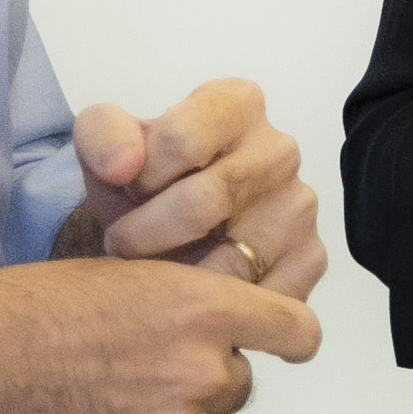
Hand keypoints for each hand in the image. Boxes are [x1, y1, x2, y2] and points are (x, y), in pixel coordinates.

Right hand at [0, 255, 317, 413]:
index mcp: (205, 307)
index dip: (290, 339)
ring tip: (103, 406)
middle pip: (237, 388)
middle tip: (142, 373)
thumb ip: (175, 299)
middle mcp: (203, 370)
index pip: (295, 331)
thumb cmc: (30, 308)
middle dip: (203, 383)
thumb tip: (197, 317)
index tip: (282, 344)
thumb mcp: (121, 270)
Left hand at [61, 79, 329, 305]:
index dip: (140, 177)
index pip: (183, 139)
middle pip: (205, 203)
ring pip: (230, 262)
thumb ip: (103, 135)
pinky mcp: (310, 258)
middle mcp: (281, 150)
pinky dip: (214, 309)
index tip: (126, 192)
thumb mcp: (106, 145)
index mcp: (237, 104)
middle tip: (123, 246)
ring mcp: (300, 207)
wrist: (164, 229)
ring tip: (155, 270)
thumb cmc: (141, 182)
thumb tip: (122, 166)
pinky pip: (258, 298)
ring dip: (177, 280)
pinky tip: (192, 292)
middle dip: (146, 235)